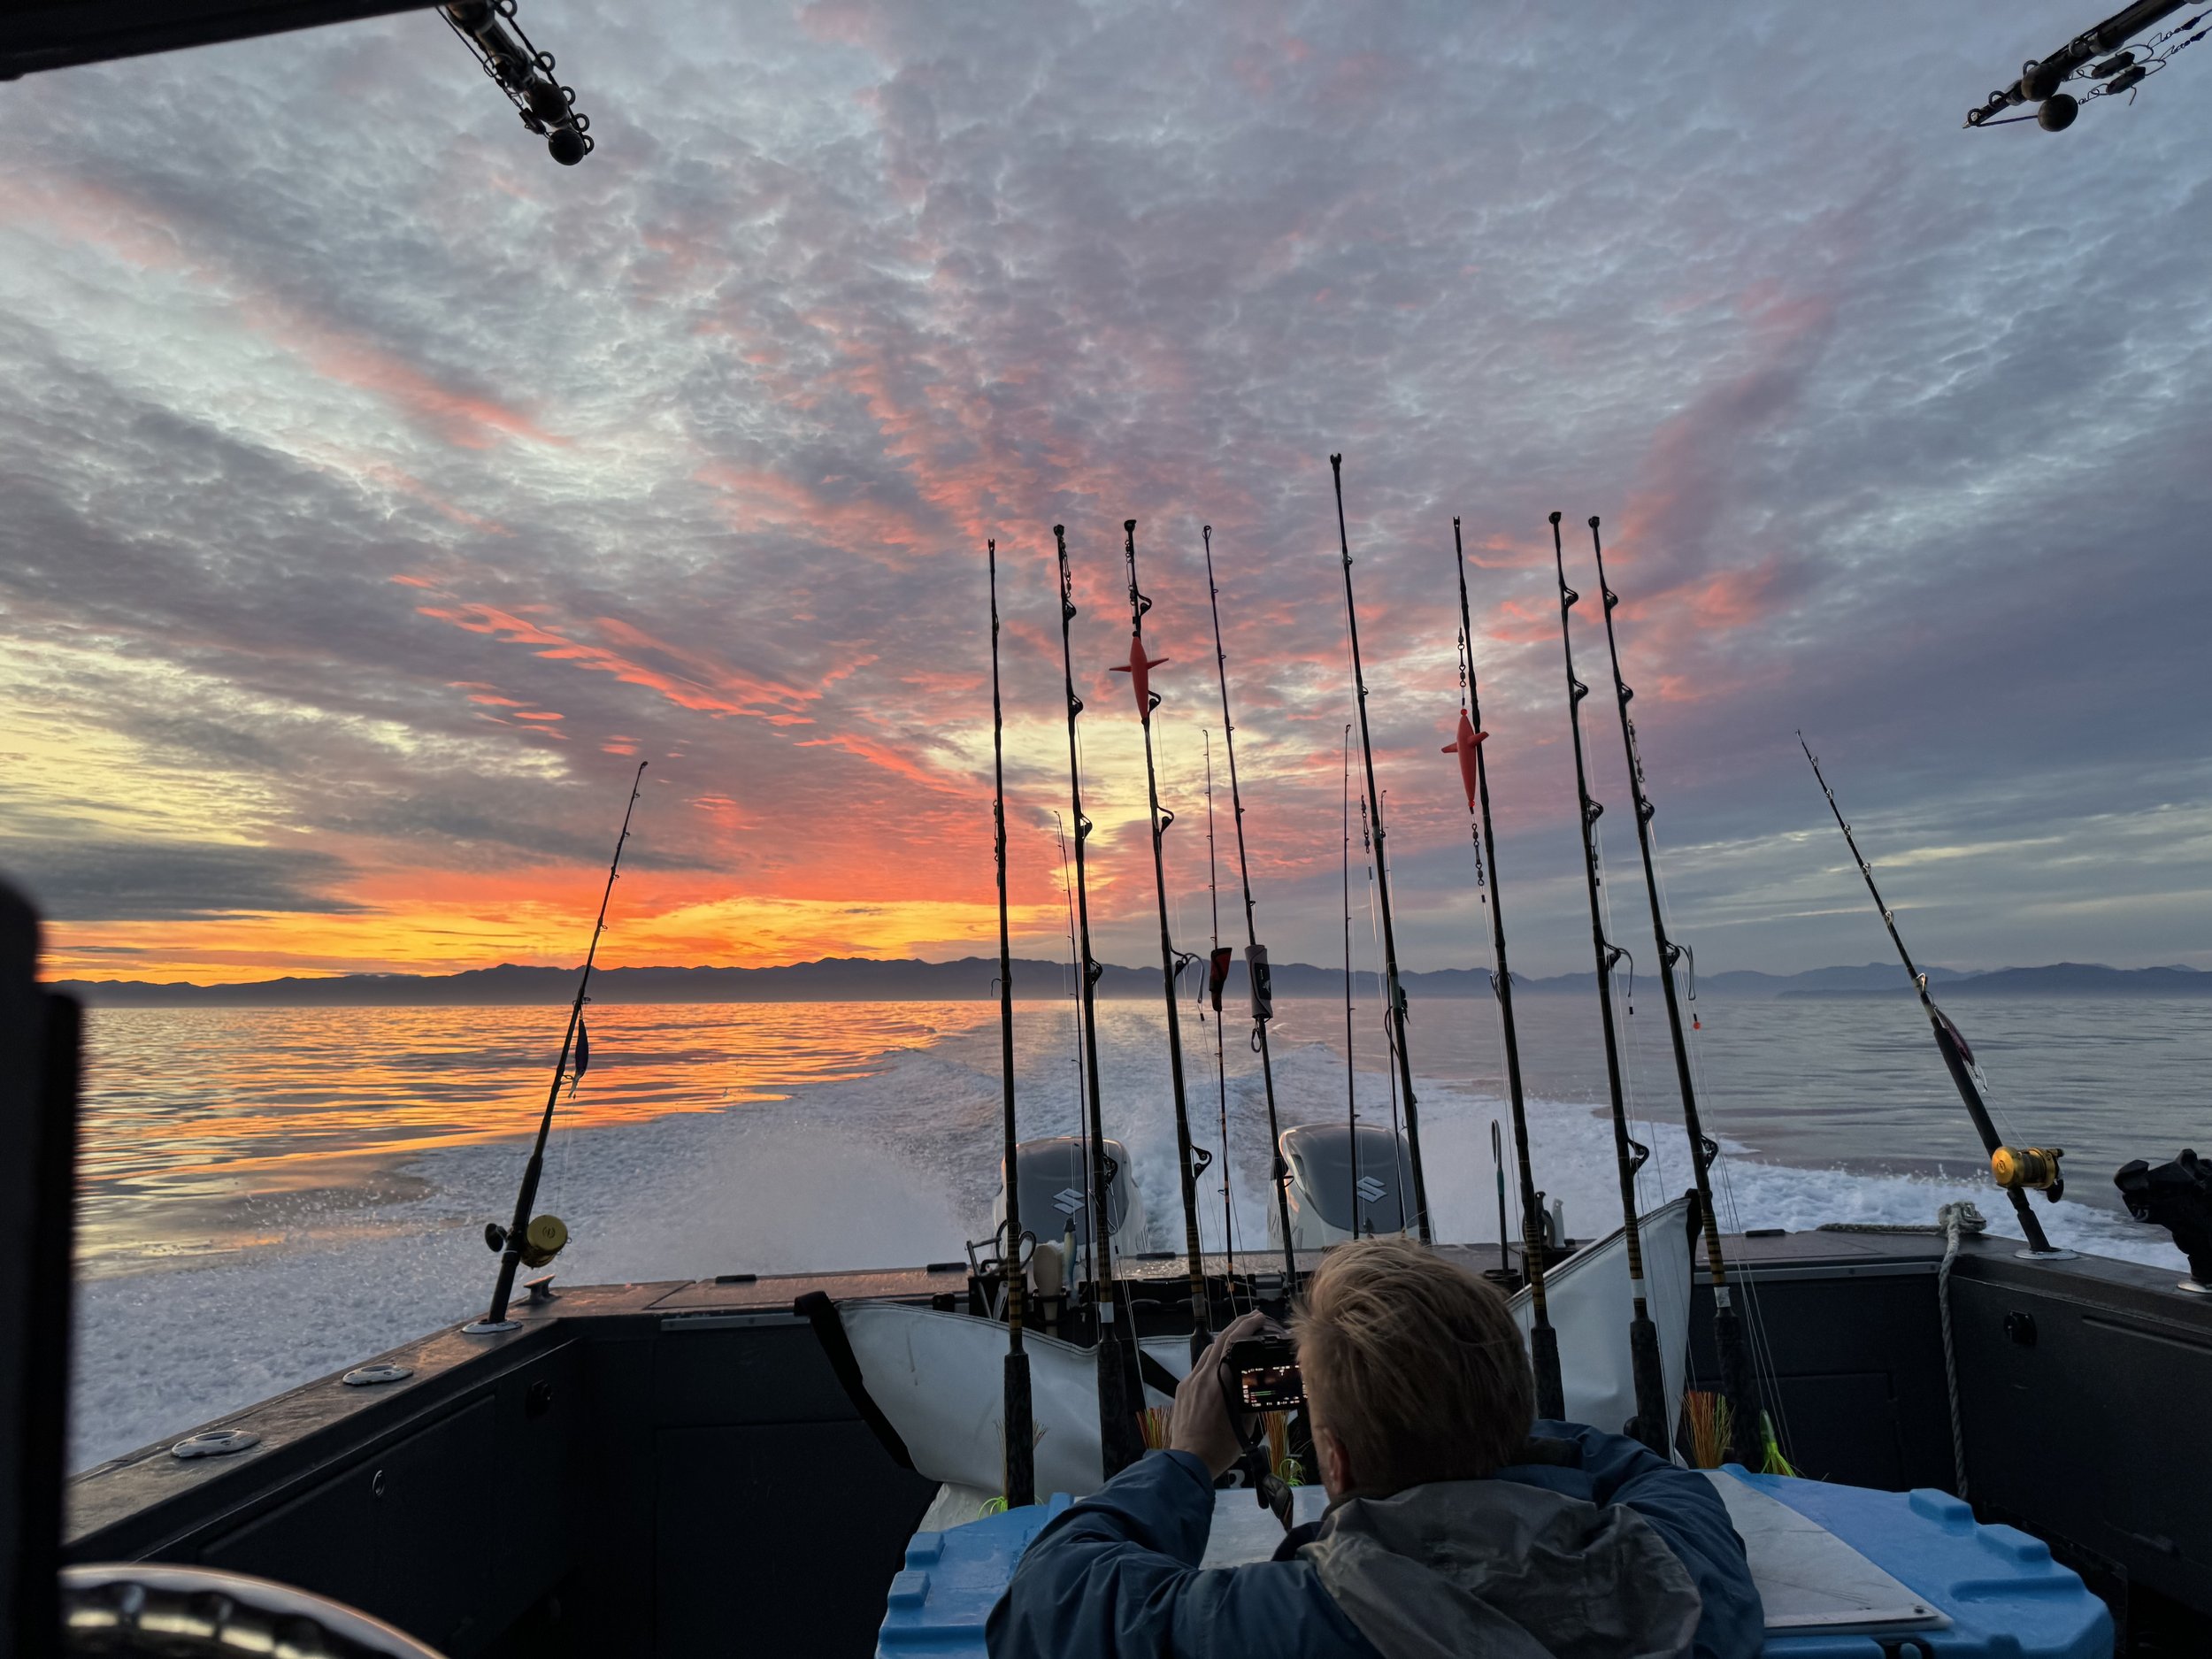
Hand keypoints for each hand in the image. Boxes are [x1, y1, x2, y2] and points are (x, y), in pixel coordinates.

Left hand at [1168, 1309, 1270, 1477]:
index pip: (1234, 1343)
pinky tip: (1221, 1365)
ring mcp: (1189, 1382)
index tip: (1260, 1318)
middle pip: (1219, 1340)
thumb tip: (1261, 1386)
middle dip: (1237, 1325)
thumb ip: (1252, 1401)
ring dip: (1224, 1342)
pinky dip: (1213, 1359)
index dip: (1247, 1327)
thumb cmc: (1220, 1448)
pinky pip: (1199, 1367)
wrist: (1188, 1461)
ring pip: (1207, 1352)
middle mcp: (1202, 1376)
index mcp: (1220, 1382)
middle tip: (1253, 1318)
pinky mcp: (1182, 1389)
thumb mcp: (1246, 1425)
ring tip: (1239, 1339)